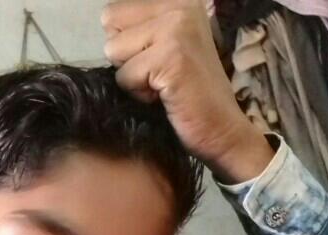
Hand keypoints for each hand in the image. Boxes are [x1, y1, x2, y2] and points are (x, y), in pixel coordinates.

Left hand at [101, 0, 273, 181]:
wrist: (222, 130)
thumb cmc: (190, 97)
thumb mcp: (165, 49)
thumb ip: (138, 32)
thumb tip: (105, 23)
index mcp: (178, 0)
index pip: (114, 13)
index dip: (126, 46)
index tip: (157, 63)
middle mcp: (179, 4)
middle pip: (110, 24)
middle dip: (125, 57)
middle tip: (157, 75)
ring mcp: (176, 27)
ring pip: (114, 50)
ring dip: (132, 77)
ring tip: (162, 86)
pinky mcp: (170, 56)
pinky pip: (124, 76)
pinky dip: (139, 94)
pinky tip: (165, 97)